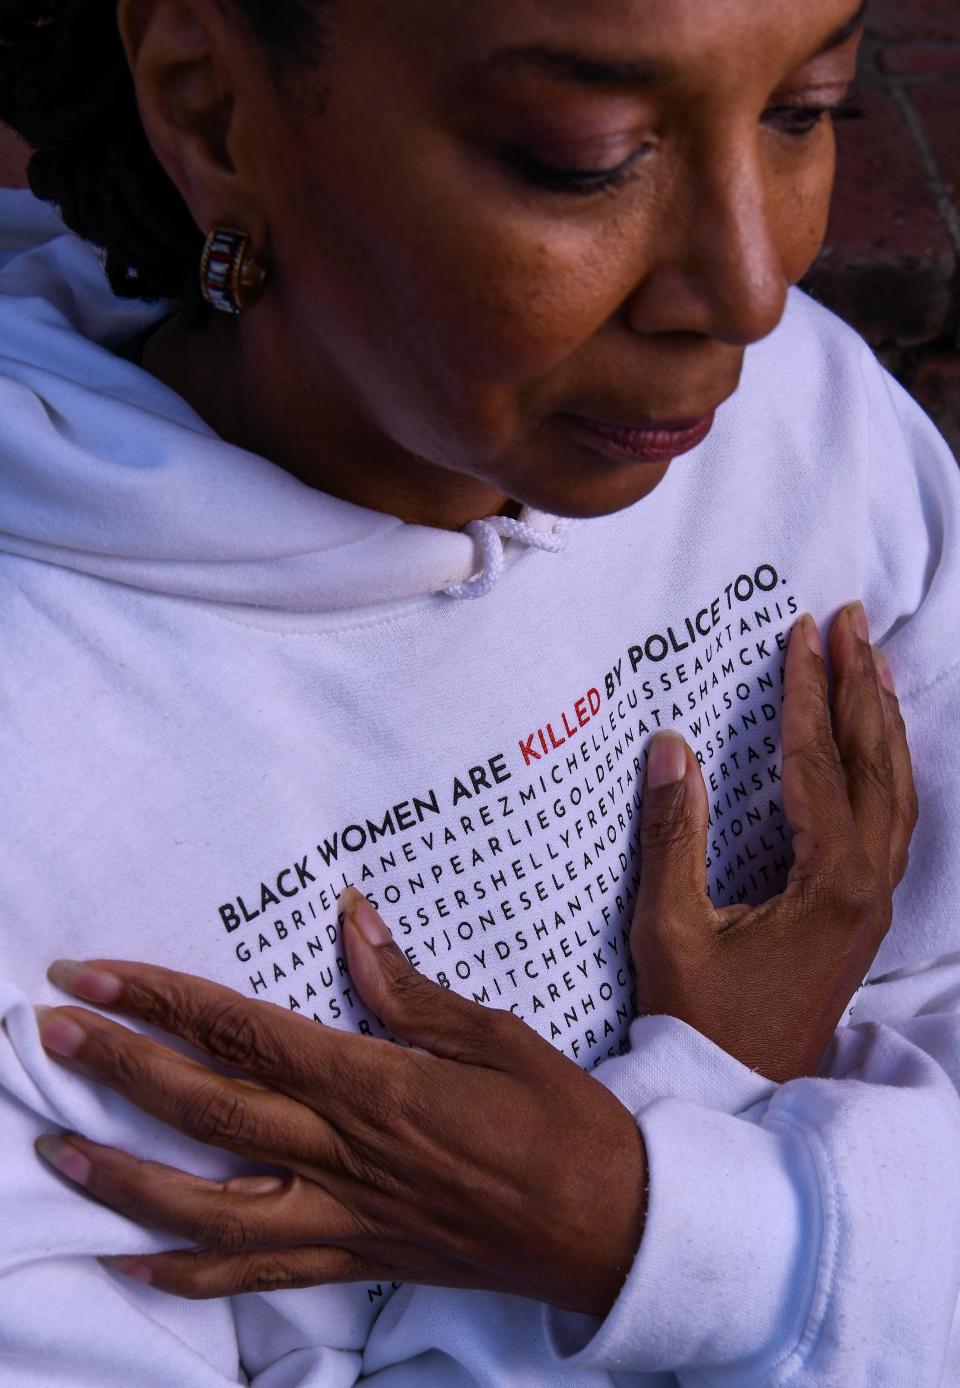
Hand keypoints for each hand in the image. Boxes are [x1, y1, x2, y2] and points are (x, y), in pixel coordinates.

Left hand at [34, 893, 644, 1311]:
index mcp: (375, 1085)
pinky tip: (133, 1259)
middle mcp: (342, 1153)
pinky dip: (185, 1275)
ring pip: (207, 1206)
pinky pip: (255, 1277)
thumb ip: (409, 989)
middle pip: (207, 1109)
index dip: (162, 1001)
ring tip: (58, 1151)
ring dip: (124, 1178)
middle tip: (51, 1033)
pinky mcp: (354, 1259)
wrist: (607, 1227)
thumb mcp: (493, 1036)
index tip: (96, 977)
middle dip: (119, 1070)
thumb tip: (351, 920)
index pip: (244, 1033)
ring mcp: (341, 1217)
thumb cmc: (559, 1121)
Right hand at [631, 601, 917, 1082]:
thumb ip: (672, 836)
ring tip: (868, 663)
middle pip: (875, 765)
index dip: (806, 694)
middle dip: (860, 687)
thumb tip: (671, 747)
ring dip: (880, 722)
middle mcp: (866, 888)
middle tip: (849, 621)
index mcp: (828, 884)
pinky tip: (871, 749)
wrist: (738, 1094)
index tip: (801, 633)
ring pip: (894, 793)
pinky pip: (889, 822)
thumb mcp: (670, 930)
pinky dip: (883, 769)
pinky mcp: (861, 917)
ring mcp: (871, 905)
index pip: (816, 765)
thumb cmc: (701, 1020)